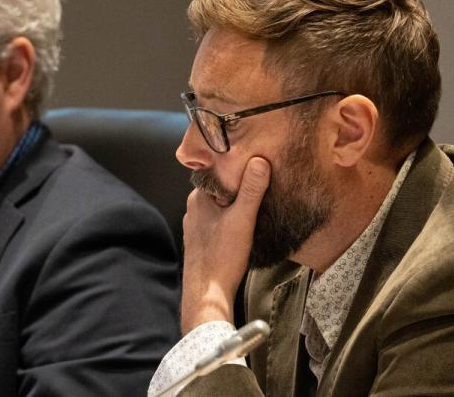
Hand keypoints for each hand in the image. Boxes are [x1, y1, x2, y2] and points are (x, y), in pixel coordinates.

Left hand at [180, 157, 269, 333]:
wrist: (207, 293)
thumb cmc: (222, 257)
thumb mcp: (242, 219)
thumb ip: (251, 190)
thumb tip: (259, 161)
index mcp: (198, 198)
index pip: (215, 171)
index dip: (234, 165)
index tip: (252, 161)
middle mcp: (193, 209)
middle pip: (218, 188)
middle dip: (236, 184)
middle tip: (260, 179)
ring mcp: (196, 226)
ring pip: (218, 206)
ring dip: (234, 203)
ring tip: (256, 200)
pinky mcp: (202, 240)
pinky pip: (217, 221)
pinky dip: (229, 219)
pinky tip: (244, 224)